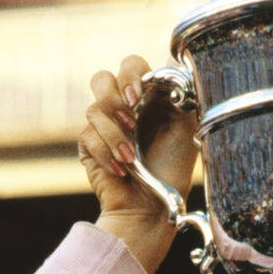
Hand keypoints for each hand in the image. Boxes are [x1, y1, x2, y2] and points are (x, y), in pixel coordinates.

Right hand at [78, 54, 197, 272]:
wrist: (151, 208)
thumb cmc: (172, 170)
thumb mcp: (185, 128)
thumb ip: (179, 95)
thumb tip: (170, 70)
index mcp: (147, 97)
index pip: (131, 65)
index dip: (131, 74)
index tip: (139, 96)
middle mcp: (123, 108)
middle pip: (102, 78)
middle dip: (115, 99)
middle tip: (131, 121)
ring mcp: (103, 126)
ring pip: (93, 109)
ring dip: (115, 136)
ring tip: (130, 158)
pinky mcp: (89, 146)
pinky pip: (87, 136)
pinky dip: (106, 154)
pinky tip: (121, 170)